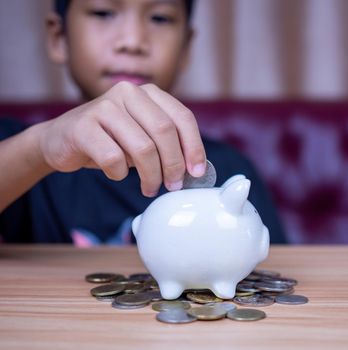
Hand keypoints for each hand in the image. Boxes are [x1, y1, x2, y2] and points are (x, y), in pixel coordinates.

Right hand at [39, 82, 205, 195]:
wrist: (62, 140)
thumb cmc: (110, 140)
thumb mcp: (143, 137)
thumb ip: (167, 144)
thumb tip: (195, 169)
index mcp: (149, 93)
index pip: (183, 117)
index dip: (194, 147)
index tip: (197, 172)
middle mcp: (128, 93)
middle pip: (165, 132)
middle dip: (174, 165)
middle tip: (173, 185)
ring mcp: (104, 106)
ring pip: (143, 148)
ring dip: (151, 175)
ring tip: (149, 187)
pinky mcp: (83, 125)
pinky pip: (113, 158)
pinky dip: (119, 174)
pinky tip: (115, 173)